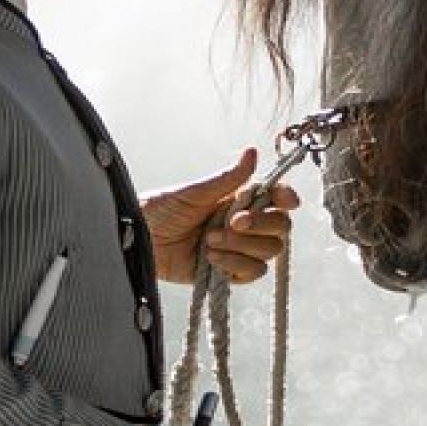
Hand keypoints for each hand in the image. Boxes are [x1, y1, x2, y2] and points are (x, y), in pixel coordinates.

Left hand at [143, 149, 300, 284]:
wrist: (140, 241)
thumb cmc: (161, 210)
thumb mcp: (195, 192)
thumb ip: (228, 178)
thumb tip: (252, 152)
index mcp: (239, 199)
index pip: (276, 198)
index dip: (286, 198)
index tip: (285, 200)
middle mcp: (243, 224)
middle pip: (280, 227)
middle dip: (261, 224)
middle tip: (233, 221)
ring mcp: (237, 248)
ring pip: (268, 251)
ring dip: (241, 246)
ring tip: (209, 240)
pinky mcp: (227, 272)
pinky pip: (252, 272)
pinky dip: (235, 264)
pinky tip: (210, 258)